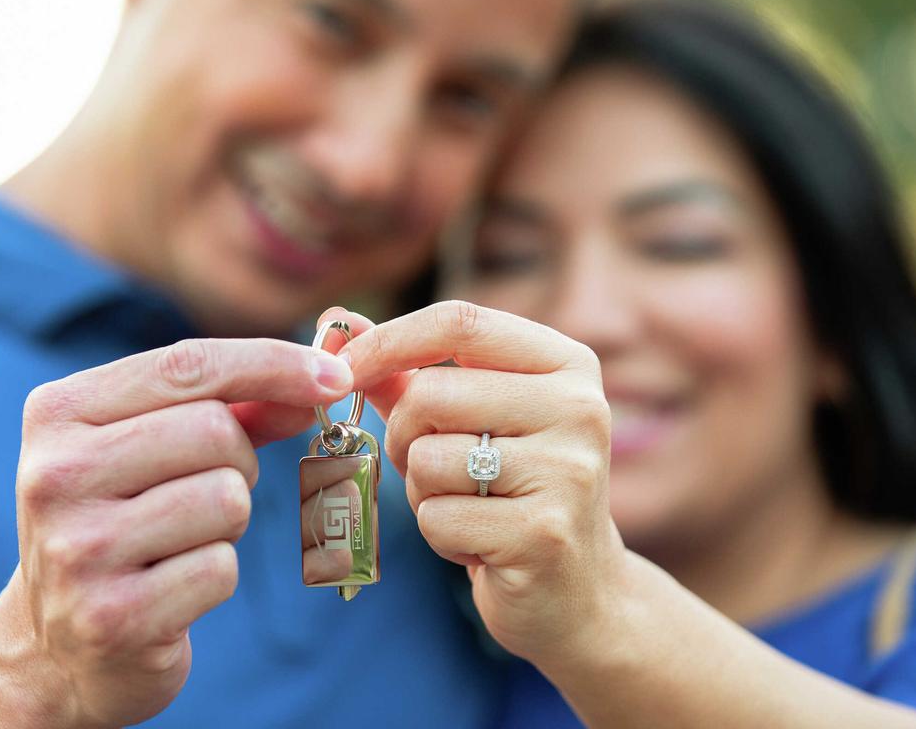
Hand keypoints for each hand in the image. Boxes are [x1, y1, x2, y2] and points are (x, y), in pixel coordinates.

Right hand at [2, 338, 352, 726]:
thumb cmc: (121, 525)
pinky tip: (172, 589)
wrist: (59, 648)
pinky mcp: (113, 616)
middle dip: (240, 461)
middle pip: (214, 430)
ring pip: (226, 498)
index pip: (186, 364)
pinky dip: (216, 574)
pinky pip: (220, 568)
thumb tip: (321, 378)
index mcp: (57, 413)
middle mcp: (56, 475)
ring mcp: (78, 549)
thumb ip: (230, 407)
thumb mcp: (151, 450)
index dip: (272, 363)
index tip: (335, 376)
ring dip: (229, 522)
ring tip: (181, 542)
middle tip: (209, 493)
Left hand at [325, 302, 624, 669]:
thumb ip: (409, 375)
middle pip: (431, 394)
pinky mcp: (544, 534)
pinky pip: (438, 517)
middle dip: (403, 436)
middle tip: (430, 469)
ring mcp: (567, 471)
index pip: (458, 323)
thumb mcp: (470, 423)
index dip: (387, 341)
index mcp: (566, 364)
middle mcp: (579, 408)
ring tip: (468, 509)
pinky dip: (439, 536)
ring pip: (428, 458)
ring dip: (424, 492)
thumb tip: (336, 324)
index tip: (343, 367)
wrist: (578, 593)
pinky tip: (481, 545)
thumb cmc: (510, 494)